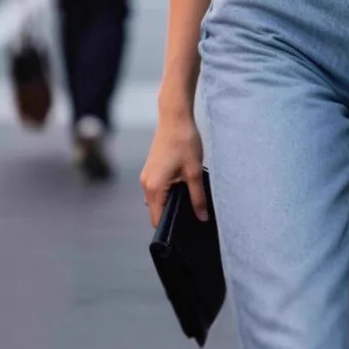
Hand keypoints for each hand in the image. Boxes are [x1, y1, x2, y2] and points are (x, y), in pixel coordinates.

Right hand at [140, 109, 208, 226]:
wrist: (175, 116)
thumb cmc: (184, 141)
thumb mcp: (194, 171)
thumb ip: (198, 197)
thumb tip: (202, 217)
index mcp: (154, 187)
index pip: (158, 219)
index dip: (170, 228)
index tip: (185, 232)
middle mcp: (146, 183)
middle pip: (156, 211)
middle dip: (172, 215)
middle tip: (192, 217)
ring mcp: (147, 175)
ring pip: (157, 199)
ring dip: (170, 202)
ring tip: (190, 201)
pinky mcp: (151, 168)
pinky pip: (157, 188)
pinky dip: (168, 192)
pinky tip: (183, 186)